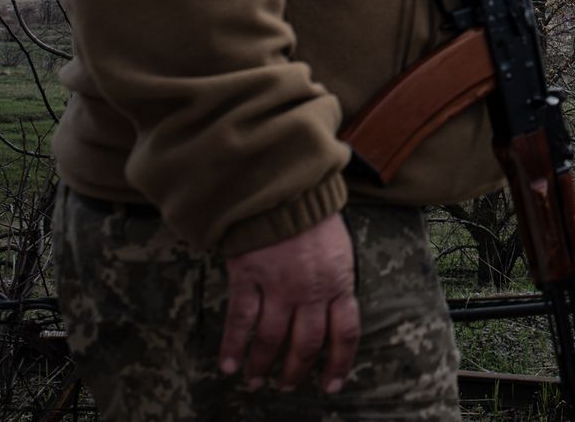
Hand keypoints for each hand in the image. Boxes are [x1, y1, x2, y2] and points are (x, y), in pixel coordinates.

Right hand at [219, 212, 359, 394]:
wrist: (285, 187)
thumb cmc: (315, 217)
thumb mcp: (340, 250)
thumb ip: (336, 282)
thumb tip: (335, 313)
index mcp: (339, 282)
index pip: (345, 333)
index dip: (339, 363)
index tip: (331, 384)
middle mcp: (311, 290)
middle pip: (306, 344)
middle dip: (296, 371)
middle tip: (287, 385)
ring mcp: (279, 286)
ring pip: (272, 339)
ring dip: (262, 365)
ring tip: (255, 381)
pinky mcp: (249, 277)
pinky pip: (241, 321)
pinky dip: (233, 346)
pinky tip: (228, 364)